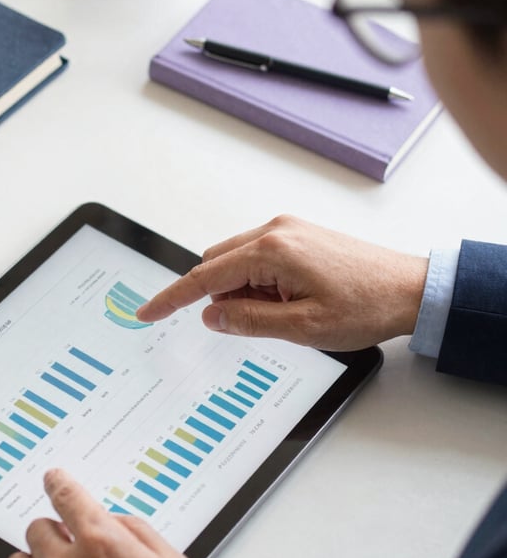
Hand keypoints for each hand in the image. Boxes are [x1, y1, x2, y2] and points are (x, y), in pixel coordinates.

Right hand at [137, 215, 428, 350]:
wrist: (410, 289)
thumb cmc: (365, 306)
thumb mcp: (301, 327)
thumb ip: (247, 321)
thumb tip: (210, 317)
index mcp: (270, 251)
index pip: (204, 277)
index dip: (171, 299)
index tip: (146, 313)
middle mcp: (274, 231)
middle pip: (216, 265)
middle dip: (219, 298)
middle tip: (252, 324)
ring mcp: (286, 229)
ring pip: (236, 262)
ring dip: (243, 291)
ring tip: (286, 312)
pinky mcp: (297, 235)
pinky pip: (257, 258)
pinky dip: (258, 282)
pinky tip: (289, 299)